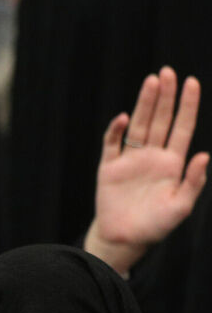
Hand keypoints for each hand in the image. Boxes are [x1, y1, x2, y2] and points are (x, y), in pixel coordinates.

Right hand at [86, 67, 207, 274]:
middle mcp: (152, 156)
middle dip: (165, 96)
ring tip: (151, 82)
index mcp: (172, 164)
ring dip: (145, 104)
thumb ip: (193, 182)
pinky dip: (116, 130)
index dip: (187, 106)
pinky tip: (124, 118)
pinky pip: (112, 143)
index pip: (181, 128)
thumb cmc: (155, 226)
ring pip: (139, 125)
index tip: (191, 83)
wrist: (123, 239)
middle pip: (160, 120)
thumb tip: (204, 155)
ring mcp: (130, 160)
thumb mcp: (180, 207)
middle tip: (168, 73)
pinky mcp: (109, 167)